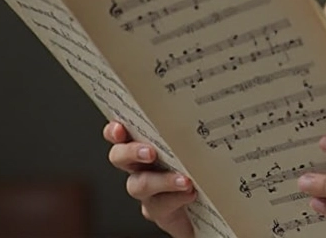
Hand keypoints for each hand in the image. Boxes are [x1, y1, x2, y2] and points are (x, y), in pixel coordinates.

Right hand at [104, 121, 196, 237]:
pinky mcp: (159, 211)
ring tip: (184, 180)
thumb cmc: (200, 167)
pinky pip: (160, 206)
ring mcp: (147, 191)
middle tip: (150, 152)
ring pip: (140, 184)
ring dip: (162, 180)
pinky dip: (177, 198)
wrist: (210, 203)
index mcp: (145, 145)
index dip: (114, 131)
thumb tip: (203, 114)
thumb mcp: (194, 145)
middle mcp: (139, 167)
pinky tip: (191, 193)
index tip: (119, 128)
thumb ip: (188, 133)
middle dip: (131, 152)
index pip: (120, 134)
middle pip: (119, 156)